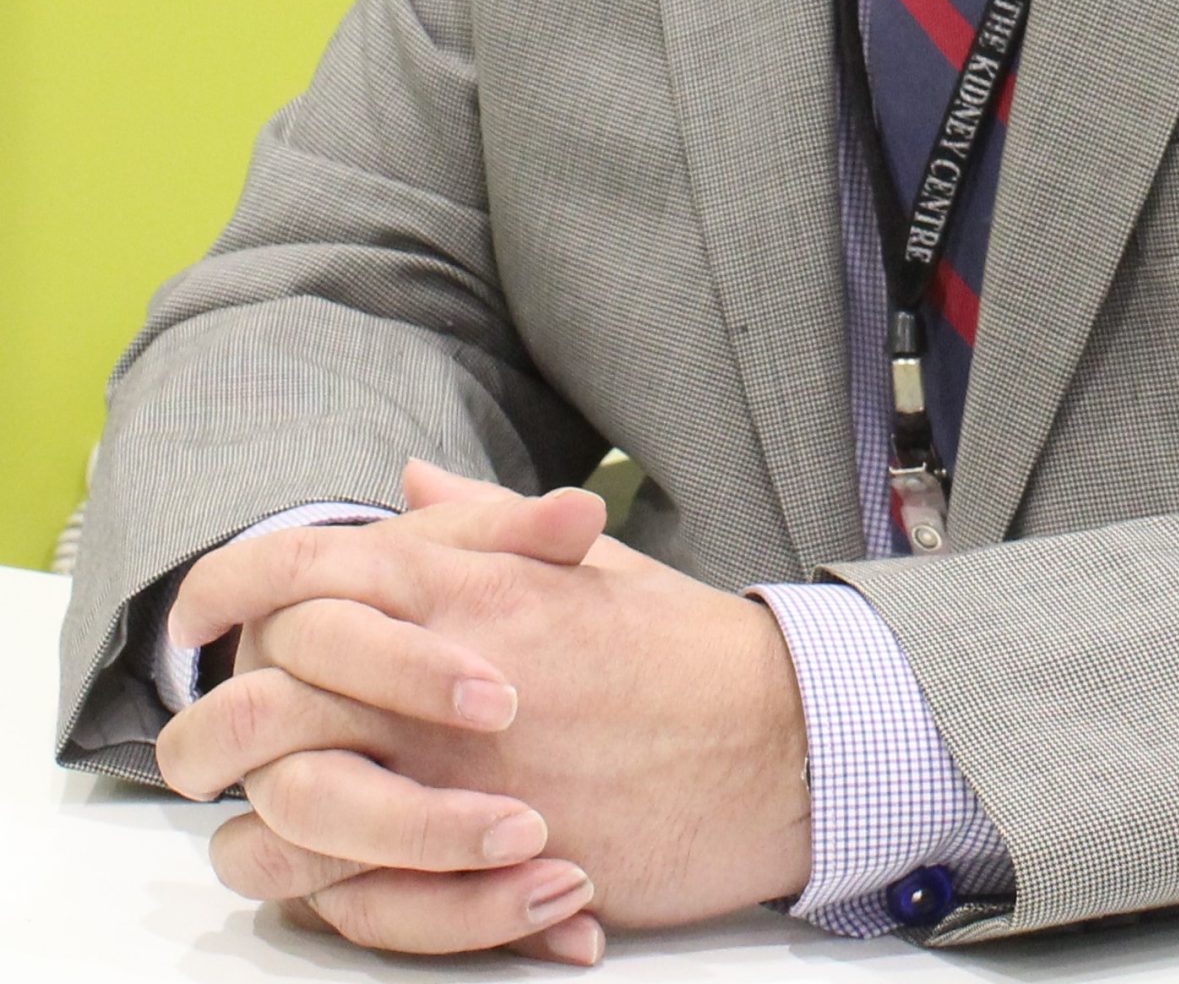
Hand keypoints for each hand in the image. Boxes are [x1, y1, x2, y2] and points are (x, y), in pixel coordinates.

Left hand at [157, 466, 811, 959]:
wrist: (774, 738)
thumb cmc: (679, 649)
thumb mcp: (580, 564)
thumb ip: (480, 528)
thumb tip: (408, 488)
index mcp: (457, 585)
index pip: (296, 570)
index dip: (225, 588)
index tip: (195, 616)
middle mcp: (435, 672)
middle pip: (255, 700)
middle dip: (205, 729)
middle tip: (200, 750)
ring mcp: (451, 772)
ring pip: (281, 816)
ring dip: (255, 831)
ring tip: (260, 830)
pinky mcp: (477, 864)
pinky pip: (347, 901)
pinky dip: (324, 901)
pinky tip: (332, 885)